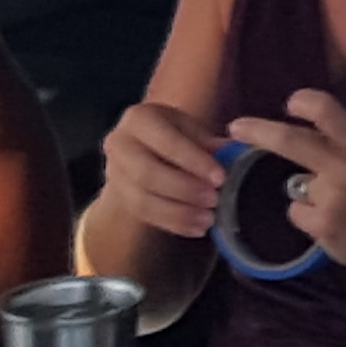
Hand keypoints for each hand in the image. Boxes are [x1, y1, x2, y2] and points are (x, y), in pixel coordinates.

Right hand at [92, 99, 236, 240]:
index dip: (193, 161)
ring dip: (179, 212)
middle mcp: (119, 144)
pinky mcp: (118, 198)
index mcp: (139, 118)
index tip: (220, 178)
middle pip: (148, 173)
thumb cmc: (173, 135)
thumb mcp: (189, 129)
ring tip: (208, 218)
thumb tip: (232, 152)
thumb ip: (208, 142)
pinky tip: (196, 228)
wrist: (139, 150)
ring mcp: (113, 174)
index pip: (166, 141)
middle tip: (214, 200)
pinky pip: (144, 216)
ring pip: (143, 200)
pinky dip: (173, 224)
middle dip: (184, 189)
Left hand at [231, 88, 345, 283]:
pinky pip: (296, 214)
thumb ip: (338, 147)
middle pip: (290, 140)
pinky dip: (308, 220)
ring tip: (336, 209)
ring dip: (305, 198)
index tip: (289, 103)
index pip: (327, 109)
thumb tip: (294, 135)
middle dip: (258, 131)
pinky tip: (332, 227)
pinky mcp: (324, 224)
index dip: (304, 101)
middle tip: (235, 127)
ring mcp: (334, 195)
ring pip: (293, 187)